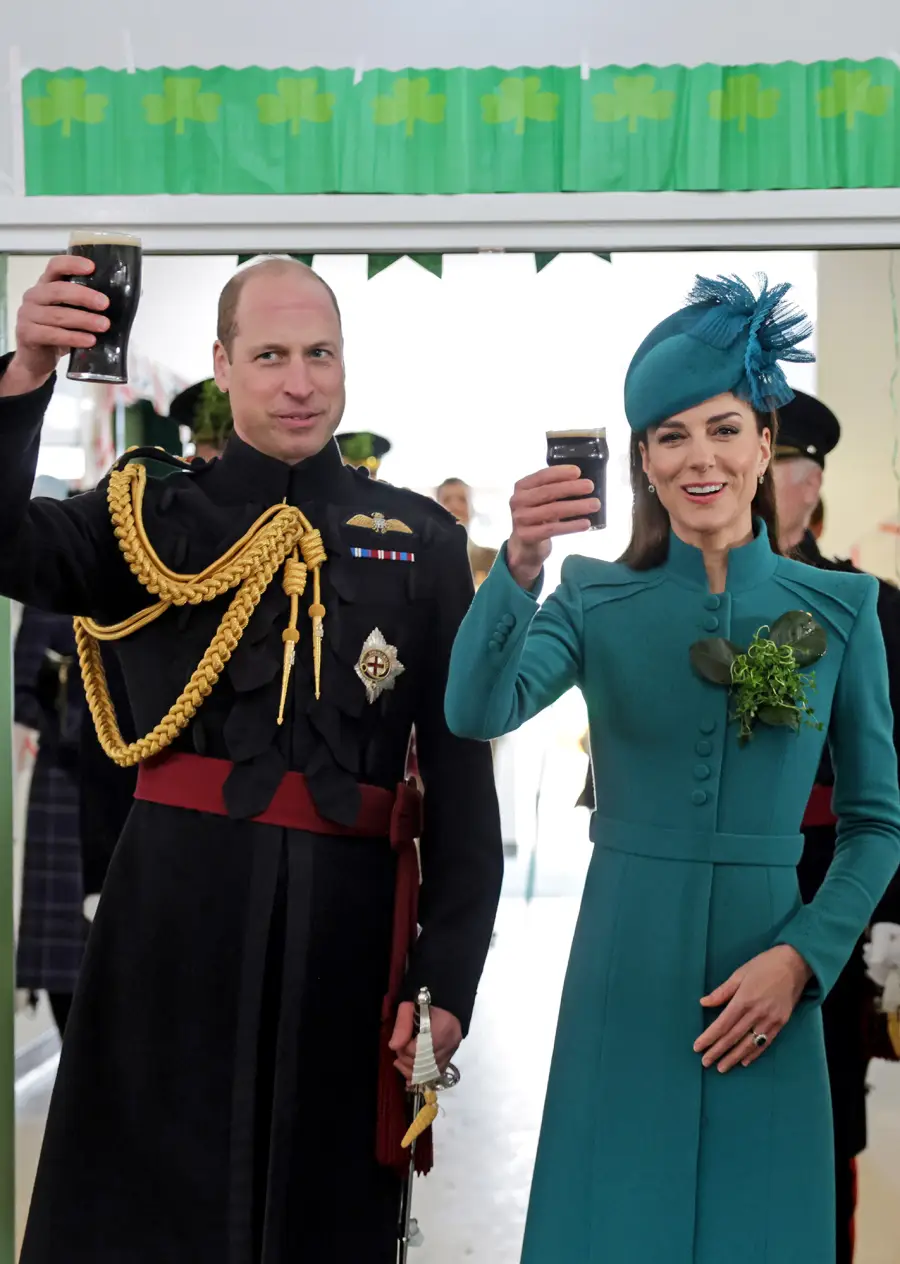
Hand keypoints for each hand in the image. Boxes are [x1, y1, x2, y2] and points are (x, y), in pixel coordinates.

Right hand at [0, 254, 109, 396]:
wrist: (36, 359)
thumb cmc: (59, 332)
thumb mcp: (73, 313)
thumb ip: (91, 304)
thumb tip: (134, 295)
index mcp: (46, 284)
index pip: (55, 266)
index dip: (72, 264)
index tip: (92, 267)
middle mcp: (34, 296)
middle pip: (58, 290)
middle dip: (84, 296)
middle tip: (105, 304)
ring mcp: (27, 314)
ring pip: (58, 315)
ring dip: (84, 320)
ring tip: (104, 326)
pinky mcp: (27, 334)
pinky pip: (52, 334)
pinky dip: (73, 338)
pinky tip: (89, 340)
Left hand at [389, 1002, 461, 1082]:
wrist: (443, 1008)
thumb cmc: (423, 1006)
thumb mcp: (408, 1008)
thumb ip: (401, 1026)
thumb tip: (394, 1046)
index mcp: (443, 1027)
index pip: (418, 1049)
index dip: (404, 1048)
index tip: (399, 1041)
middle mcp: (450, 1043)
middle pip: (423, 1063)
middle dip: (406, 1060)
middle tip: (399, 1051)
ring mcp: (451, 1053)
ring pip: (428, 1072)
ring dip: (411, 1070)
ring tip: (401, 1062)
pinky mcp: (449, 1060)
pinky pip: (433, 1075)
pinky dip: (420, 1076)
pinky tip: (410, 1074)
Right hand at [507, 465, 599, 588]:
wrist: (525, 545)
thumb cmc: (538, 517)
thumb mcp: (542, 500)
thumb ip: (555, 489)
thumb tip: (583, 482)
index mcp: (522, 487)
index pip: (541, 476)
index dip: (560, 473)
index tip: (578, 472)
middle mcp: (517, 501)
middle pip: (548, 492)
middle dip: (571, 488)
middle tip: (590, 486)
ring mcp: (520, 519)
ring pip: (552, 510)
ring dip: (576, 506)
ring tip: (595, 505)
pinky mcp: (526, 535)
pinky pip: (553, 529)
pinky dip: (571, 526)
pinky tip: (585, 523)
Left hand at [693, 944, 812, 1072]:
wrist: (794, 964)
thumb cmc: (764, 965)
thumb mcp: (740, 974)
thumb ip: (722, 992)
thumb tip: (704, 1003)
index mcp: (744, 1000)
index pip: (722, 1024)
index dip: (709, 1037)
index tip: (698, 1047)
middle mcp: (756, 1013)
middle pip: (733, 1037)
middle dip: (718, 1051)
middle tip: (705, 1062)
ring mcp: (770, 1020)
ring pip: (748, 1044)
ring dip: (734, 1057)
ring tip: (722, 1067)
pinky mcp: (781, 1023)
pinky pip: (765, 1042)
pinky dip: (754, 1053)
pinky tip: (744, 1061)